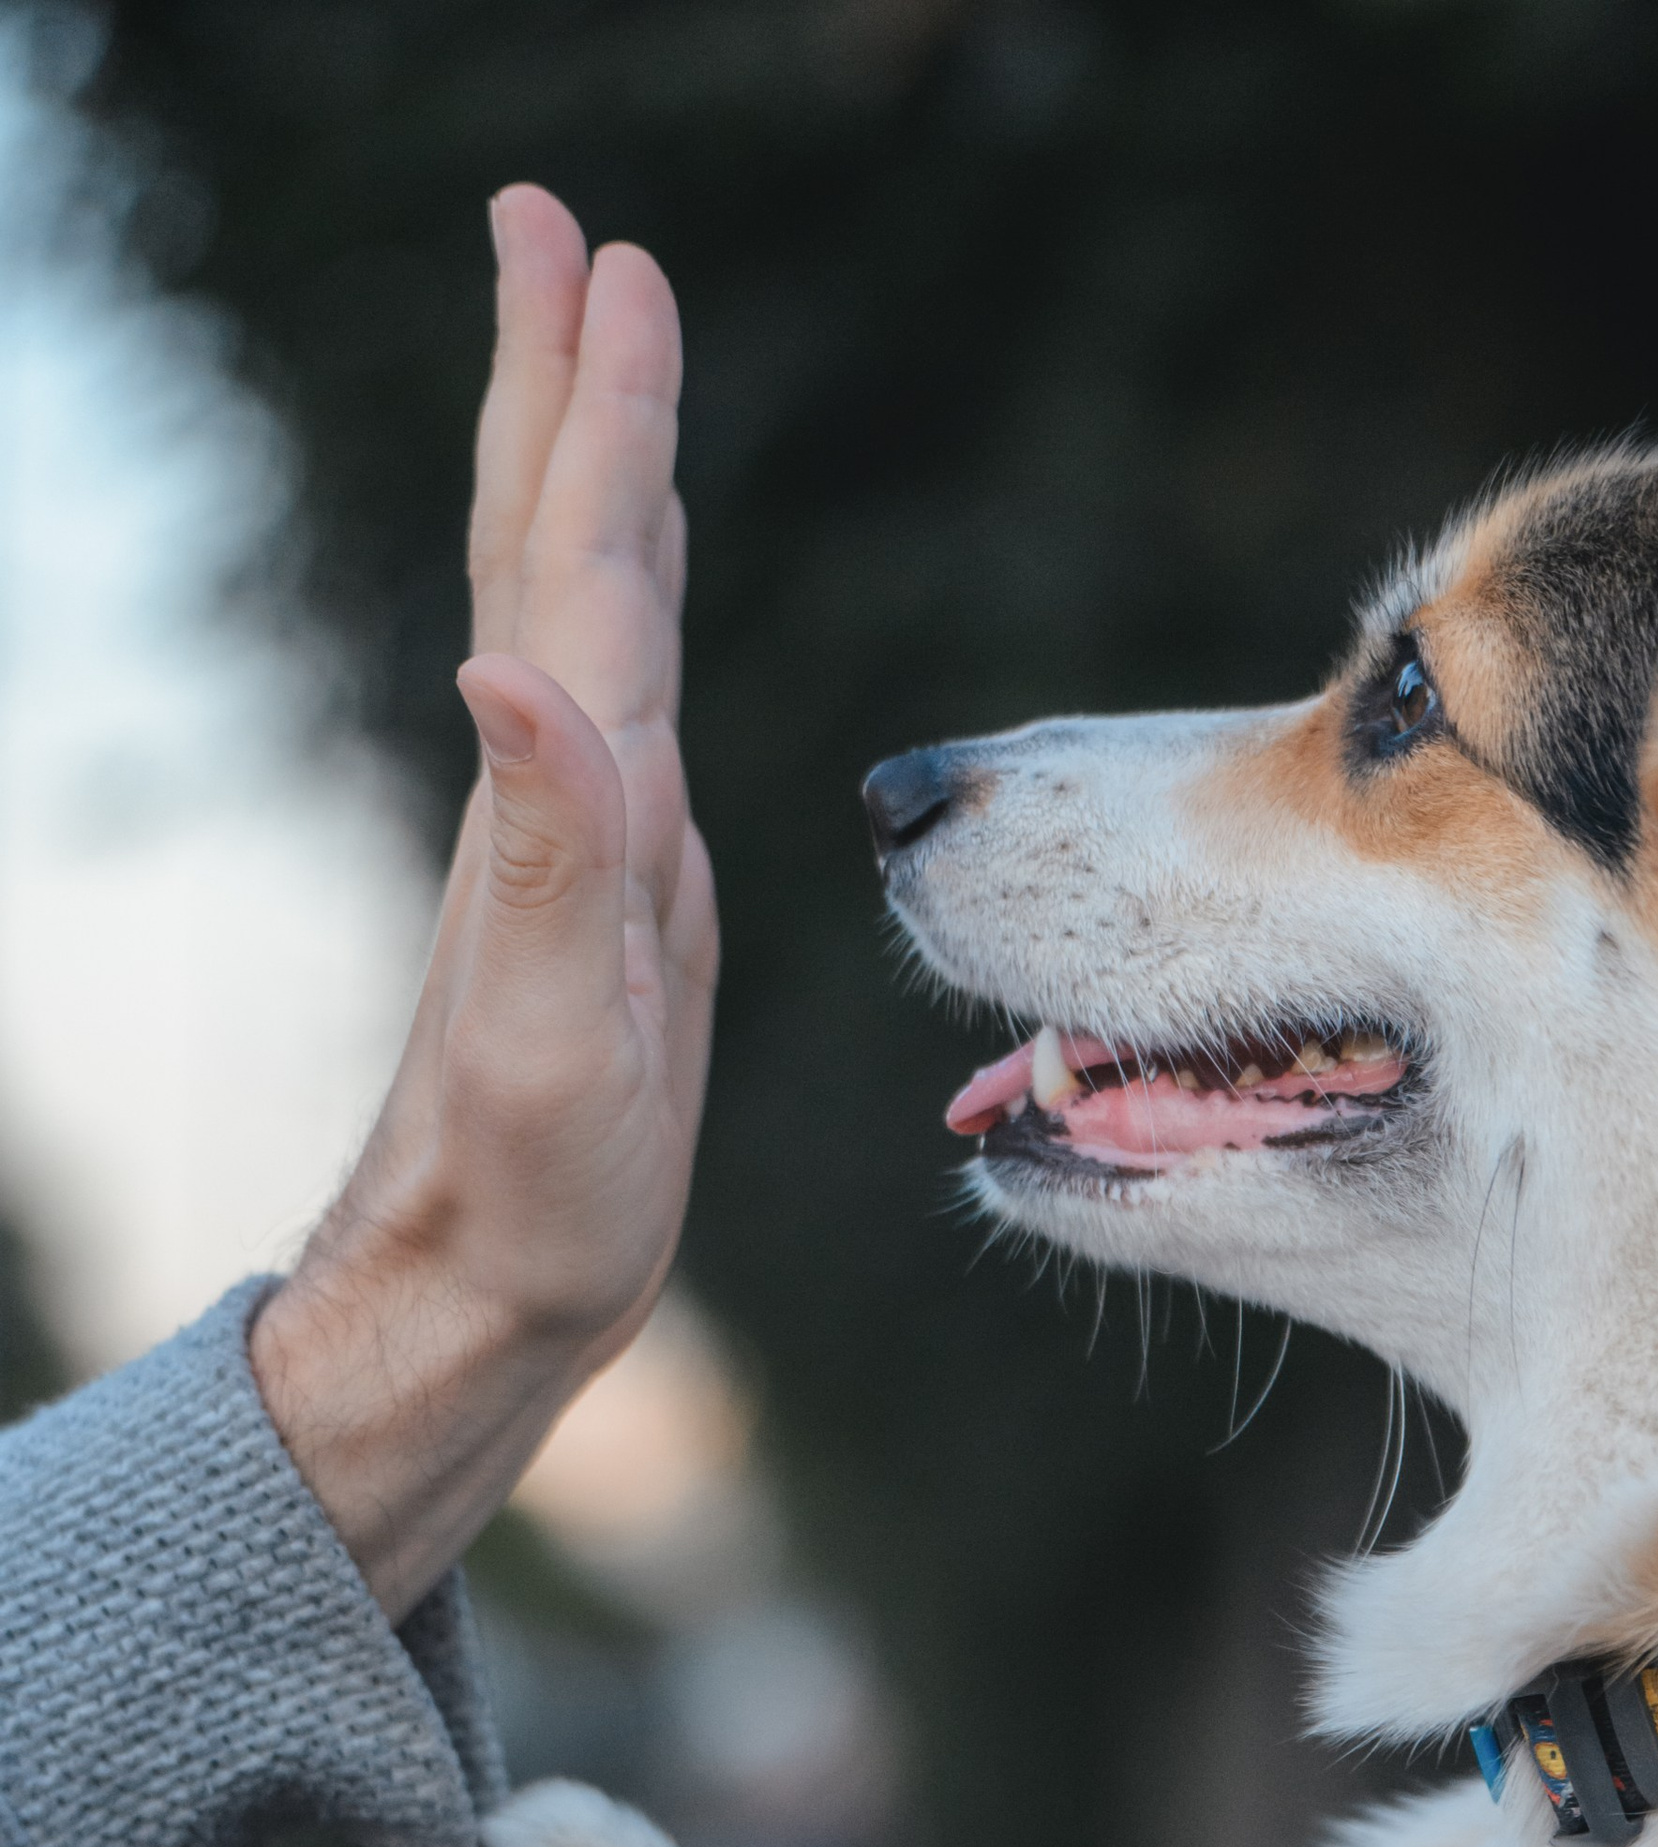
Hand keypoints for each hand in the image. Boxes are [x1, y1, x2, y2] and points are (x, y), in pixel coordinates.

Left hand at [249, 187, 717, 1627]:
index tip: (595, 257)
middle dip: (566, 382)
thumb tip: (507, 663)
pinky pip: (631, 698)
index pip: (582, 565)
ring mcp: (590, 832)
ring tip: (607, 352)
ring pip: (592, 607)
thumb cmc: (530, 1189)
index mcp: (564, 800)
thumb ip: (548, 850)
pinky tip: (645, 582)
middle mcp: (566, 788)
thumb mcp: (548, 1029)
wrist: (495, 1288)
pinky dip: (639, 605)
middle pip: (560, 544)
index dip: (591, 409)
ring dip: (598, 469)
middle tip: (561, 231)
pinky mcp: (622, 889)